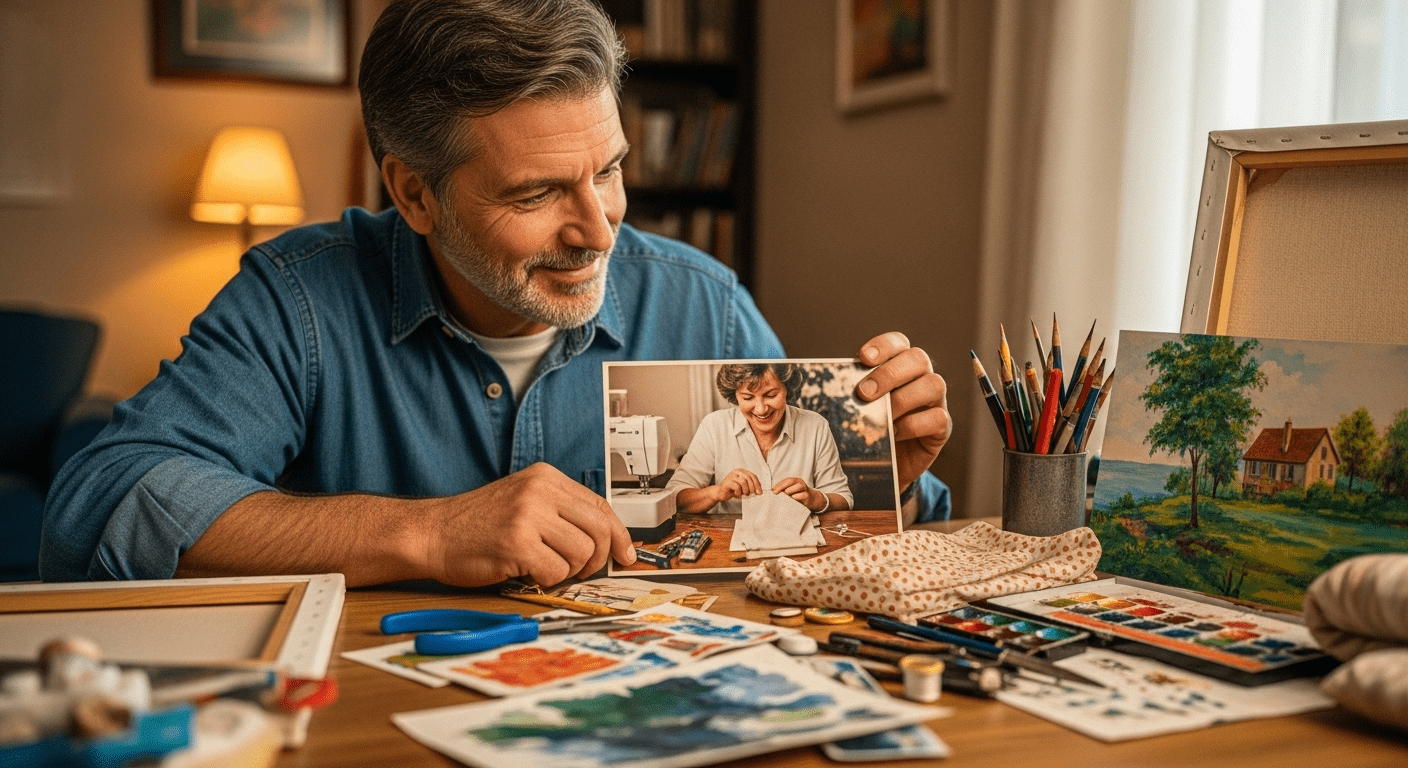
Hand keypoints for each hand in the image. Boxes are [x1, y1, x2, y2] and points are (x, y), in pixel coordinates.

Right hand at [424, 463, 634, 587]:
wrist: (432, 533)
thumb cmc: (477, 525)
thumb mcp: (523, 502)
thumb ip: (561, 513)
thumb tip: (606, 540)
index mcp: (545, 477)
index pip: (599, 504)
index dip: (618, 534)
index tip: (626, 554)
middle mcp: (539, 491)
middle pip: (598, 529)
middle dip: (597, 558)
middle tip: (583, 570)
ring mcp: (527, 515)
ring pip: (580, 553)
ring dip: (566, 570)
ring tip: (543, 567)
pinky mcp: (516, 543)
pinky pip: (555, 571)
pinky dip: (546, 580)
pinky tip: (526, 572)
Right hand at [715, 468, 762, 501]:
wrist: (720, 493)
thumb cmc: (733, 490)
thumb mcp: (744, 488)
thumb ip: (751, 488)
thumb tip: (760, 492)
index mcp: (742, 471)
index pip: (753, 476)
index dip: (757, 484)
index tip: (760, 492)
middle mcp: (737, 472)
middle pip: (749, 478)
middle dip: (752, 488)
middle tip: (751, 494)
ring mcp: (731, 476)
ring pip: (743, 482)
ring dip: (746, 491)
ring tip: (744, 495)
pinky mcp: (727, 482)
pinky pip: (737, 487)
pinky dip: (739, 493)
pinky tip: (737, 495)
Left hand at [772, 477, 819, 509]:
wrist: (812, 499)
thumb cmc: (798, 495)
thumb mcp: (792, 491)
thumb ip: (784, 490)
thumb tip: (773, 492)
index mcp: (796, 481)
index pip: (786, 480)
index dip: (779, 485)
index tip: (772, 490)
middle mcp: (800, 483)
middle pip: (790, 481)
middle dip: (781, 487)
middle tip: (775, 493)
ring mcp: (805, 489)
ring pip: (798, 487)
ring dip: (790, 490)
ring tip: (785, 494)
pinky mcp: (807, 497)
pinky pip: (802, 495)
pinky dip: (797, 497)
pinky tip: (793, 498)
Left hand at [856, 332, 950, 491]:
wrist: (884, 465)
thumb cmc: (870, 429)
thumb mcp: (859, 407)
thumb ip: (854, 391)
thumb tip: (836, 382)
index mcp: (901, 366)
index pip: (899, 343)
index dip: (883, 346)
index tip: (863, 357)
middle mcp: (922, 378)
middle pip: (918, 358)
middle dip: (889, 373)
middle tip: (864, 392)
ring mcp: (936, 401)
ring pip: (933, 384)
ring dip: (902, 399)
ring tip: (880, 417)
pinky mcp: (942, 427)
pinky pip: (937, 418)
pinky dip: (913, 425)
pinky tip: (893, 433)